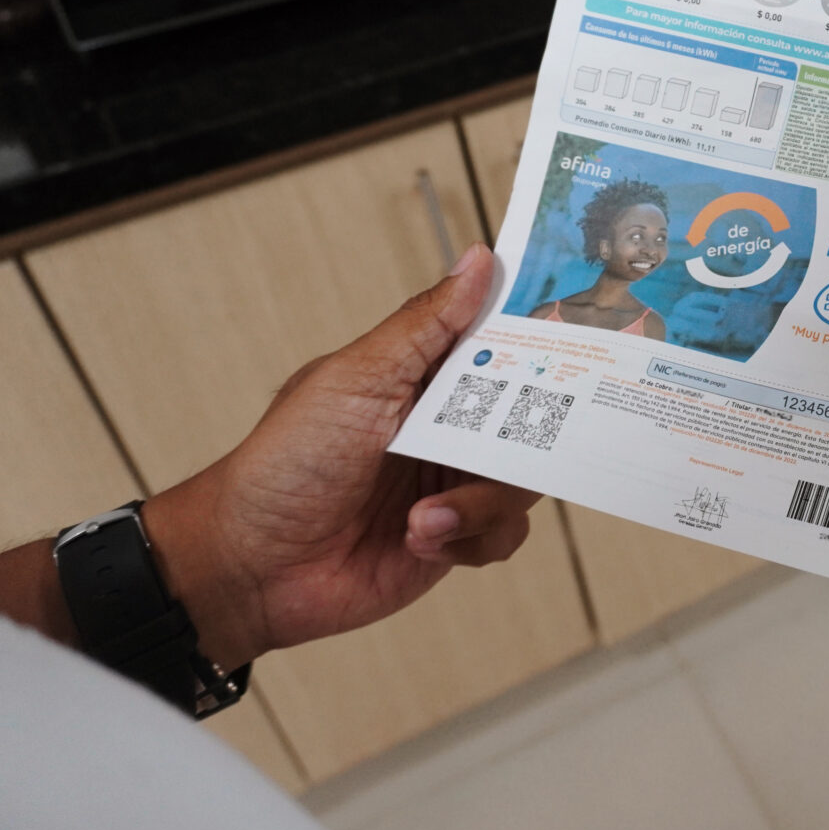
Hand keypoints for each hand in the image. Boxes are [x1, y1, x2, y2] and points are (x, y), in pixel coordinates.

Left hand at [140, 245, 537, 669]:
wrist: (252, 568)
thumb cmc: (285, 465)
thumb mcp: (357, 379)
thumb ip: (426, 325)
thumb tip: (479, 261)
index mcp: (423, 375)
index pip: (497, 341)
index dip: (537, 334)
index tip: (576, 329)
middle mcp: (446, 425)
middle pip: (529, 414)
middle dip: (529, 432)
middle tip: (512, 441)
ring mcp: (452, 481)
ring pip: (522, 481)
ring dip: (480, 501)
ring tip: (424, 517)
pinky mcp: (455, 538)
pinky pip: (504, 534)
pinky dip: (469, 537)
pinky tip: (421, 539)